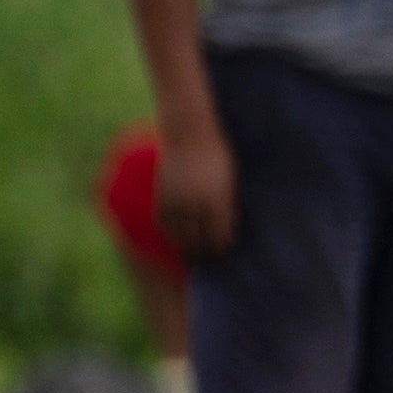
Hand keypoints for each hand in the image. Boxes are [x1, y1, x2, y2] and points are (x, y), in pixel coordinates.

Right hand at [153, 121, 239, 261]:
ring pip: (180, 235)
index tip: (224, 252)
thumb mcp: (230, 180)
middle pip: (200, 240)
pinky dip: (169, 234)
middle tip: (208, 260)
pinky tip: (174, 238)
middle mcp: (197, 203)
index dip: (222, 247)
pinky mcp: (162, 194)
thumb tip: (227, 225)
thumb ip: (227, 203)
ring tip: (191, 254)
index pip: (220, 235)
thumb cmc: (217, 153)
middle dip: (205, 253)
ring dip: (186, 247)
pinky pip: (163, 222)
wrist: (190, 132)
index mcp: (219, 200)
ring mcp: (178, 199)